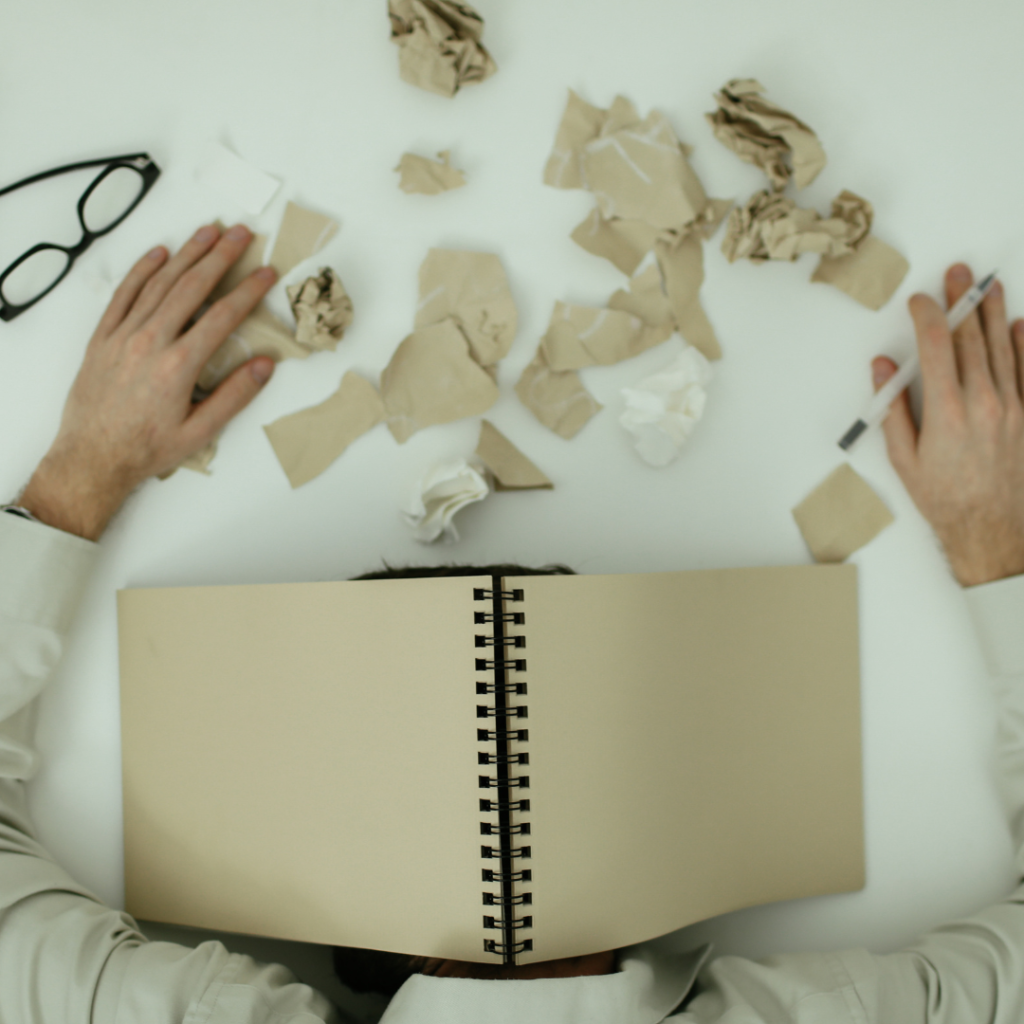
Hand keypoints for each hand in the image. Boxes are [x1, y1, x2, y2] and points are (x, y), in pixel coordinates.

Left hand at [18, 224, 276, 540]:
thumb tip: (264, 365)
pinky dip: (142, 270)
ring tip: (207, 231)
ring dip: (186, 253)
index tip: (266, 273)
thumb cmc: (146, 448)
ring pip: (159, 283)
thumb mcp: (200, 431)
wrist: (93, 457)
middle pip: (191, 287)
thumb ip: (235, 396)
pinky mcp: (102, 337)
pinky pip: (124, 293)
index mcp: (178, 366)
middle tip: (240, 234)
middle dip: (220, 257)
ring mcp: (123, 335)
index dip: (248, 291)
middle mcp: (149, 342)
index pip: (222, 316)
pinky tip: (159, 253)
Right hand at [873, 263, 1023, 585]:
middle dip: (963, 302)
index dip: (928, 317)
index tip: (920, 302)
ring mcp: (1014, 408)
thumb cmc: (945, 499)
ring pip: (1003, 348)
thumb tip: (884, 370)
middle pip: (973, 339)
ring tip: (988, 287)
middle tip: (959, 275)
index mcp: (947, 412)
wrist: (993, 529)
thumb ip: (893, 408)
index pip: (937, 347)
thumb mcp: (904, 459)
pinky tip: (1019, 325)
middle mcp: (985, 404)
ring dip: (994, 314)